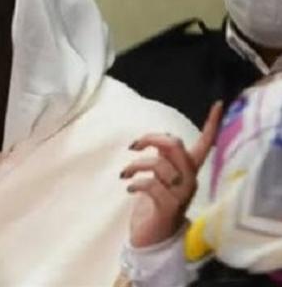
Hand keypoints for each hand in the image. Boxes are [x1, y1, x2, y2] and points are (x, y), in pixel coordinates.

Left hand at [121, 101, 223, 247]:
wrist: (152, 238)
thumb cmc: (153, 202)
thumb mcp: (159, 176)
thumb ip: (162, 157)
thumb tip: (158, 139)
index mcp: (189, 170)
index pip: (205, 145)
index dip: (212, 125)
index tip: (218, 104)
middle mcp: (190, 181)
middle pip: (176, 146)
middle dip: (152, 139)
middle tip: (133, 145)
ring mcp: (181, 195)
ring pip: (158, 165)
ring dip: (135, 165)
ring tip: (124, 173)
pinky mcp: (168, 208)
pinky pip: (150, 185)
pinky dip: (135, 182)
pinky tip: (128, 187)